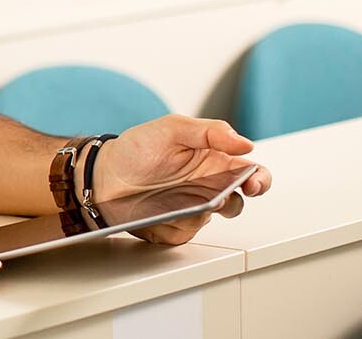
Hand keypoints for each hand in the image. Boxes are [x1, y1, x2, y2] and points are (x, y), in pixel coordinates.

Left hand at [92, 115, 271, 244]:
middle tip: (221, 196)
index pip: (250, 173)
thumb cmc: (136, 149)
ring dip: (199, 211)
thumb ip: (210, 132)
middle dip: (234, 200)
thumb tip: (245, 144)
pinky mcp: (176, 228)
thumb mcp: (171, 128)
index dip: (259, 179)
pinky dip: (174, 223)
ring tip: (179, 199)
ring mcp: (193, 210)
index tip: (253, 183)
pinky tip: (157, 210)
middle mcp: (207, 187)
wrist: (101, 176)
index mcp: (213, 161)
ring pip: (210, 218)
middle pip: (237, 201)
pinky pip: (185, 233)